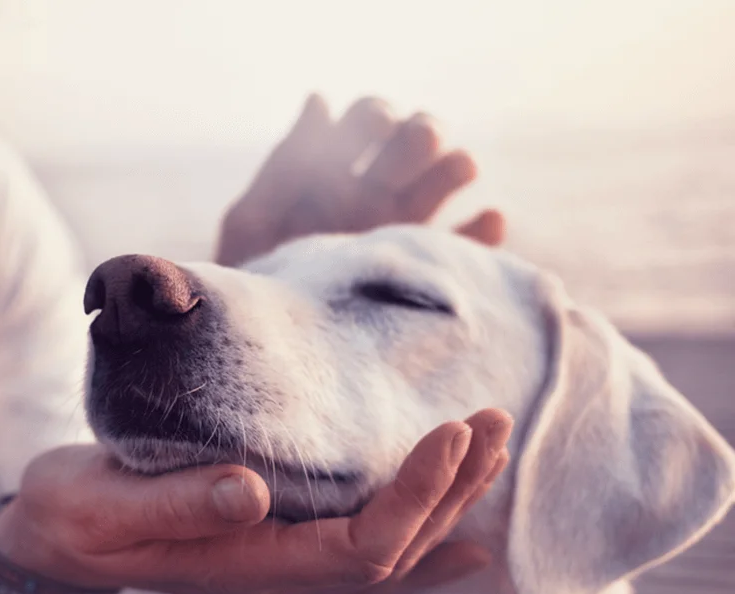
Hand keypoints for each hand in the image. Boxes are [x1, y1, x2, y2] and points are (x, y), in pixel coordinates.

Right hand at [0, 409, 512, 593]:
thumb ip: (176, 504)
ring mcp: (282, 562)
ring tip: (490, 449)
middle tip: (493, 422)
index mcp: (248, 566)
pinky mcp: (276, 538)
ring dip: (445, 502)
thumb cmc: (75, 518)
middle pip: (394, 551)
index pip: (360, 547)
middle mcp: (280, 573)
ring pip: (389, 551)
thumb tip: (251, 489)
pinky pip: (365, 551)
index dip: (415, 497)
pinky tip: (460, 532)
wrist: (54, 537)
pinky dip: (419, 537)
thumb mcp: (106, 506)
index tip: (451, 432)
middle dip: (451, 490)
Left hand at [216, 94, 505, 266]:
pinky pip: (464, 249)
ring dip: (455, 167)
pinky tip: (489, 220)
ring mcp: (400, 233)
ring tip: (460, 166)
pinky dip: (483, 233)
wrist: (267, 348)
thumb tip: (320, 99)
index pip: (368, 121)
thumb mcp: (254, 221)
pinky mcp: (422, 274)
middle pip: (413, 144)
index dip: (377, 115)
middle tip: (421, 141)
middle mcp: (373, 196)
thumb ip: (286, 165)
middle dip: (422, 133)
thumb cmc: (250, 282)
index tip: (377, 125)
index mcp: (332, 174)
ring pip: (442, 184)